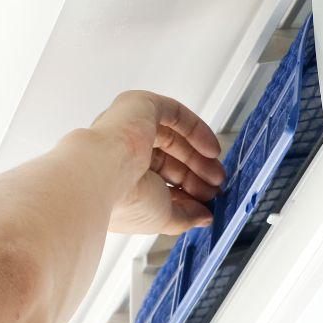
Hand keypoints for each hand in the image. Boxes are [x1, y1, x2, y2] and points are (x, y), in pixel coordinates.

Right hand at [91, 90, 224, 236]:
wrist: (104, 177)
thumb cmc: (123, 200)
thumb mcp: (163, 217)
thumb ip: (185, 216)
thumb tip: (203, 217)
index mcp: (119, 179)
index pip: (158, 181)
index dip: (185, 191)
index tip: (204, 202)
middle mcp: (121, 152)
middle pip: (167, 158)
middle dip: (195, 175)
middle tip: (215, 188)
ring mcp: (129, 127)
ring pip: (172, 137)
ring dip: (198, 156)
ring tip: (217, 175)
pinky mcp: (140, 105)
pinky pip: (174, 114)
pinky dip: (196, 130)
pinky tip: (211, 150)